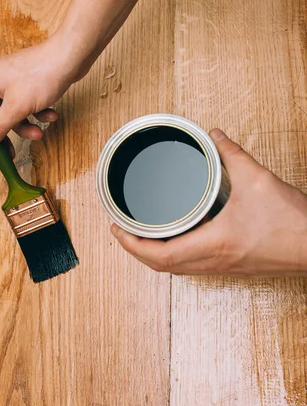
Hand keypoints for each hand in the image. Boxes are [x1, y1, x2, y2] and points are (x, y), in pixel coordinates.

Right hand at [0, 35, 79, 157]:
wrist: (70, 56)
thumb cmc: (42, 74)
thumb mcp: (16, 107)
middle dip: (6, 134)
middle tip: (11, 152)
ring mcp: (13, 82)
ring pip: (13, 113)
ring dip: (26, 126)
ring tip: (39, 133)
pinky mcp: (29, 84)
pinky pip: (27, 106)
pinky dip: (37, 114)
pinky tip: (50, 115)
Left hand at [111, 130, 306, 276]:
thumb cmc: (292, 223)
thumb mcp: (257, 180)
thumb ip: (232, 154)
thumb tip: (216, 136)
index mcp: (213, 244)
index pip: (159, 256)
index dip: (130, 245)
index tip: (116, 228)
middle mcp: (214, 261)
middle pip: (162, 267)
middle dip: (136, 251)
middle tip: (123, 230)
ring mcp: (223, 267)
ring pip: (176, 269)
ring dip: (154, 255)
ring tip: (143, 233)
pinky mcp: (232, 266)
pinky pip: (193, 265)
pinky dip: (176, 254)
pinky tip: (178, 236)